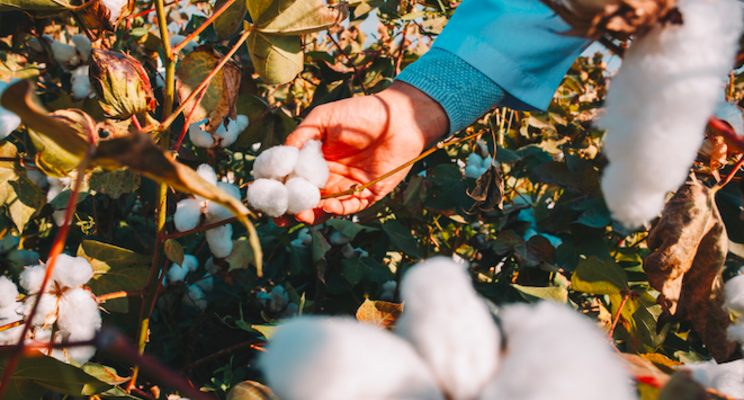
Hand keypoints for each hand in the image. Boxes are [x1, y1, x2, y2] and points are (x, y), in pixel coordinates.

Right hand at [281, 81, 448, 224]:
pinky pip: (349, 208)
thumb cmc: (361, 113)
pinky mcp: (368, 194)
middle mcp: (329, 175)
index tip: (266, 195)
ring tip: (301, 214)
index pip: (292, 178)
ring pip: (324, 208)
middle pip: (305, 198)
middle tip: (279, 216)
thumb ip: (300, 136)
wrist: (398, 119)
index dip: (278, 189)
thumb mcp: (323, 119)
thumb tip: (280, 158)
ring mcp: (348, 186)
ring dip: (311, 214)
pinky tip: (327, 205)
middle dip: (291, 209)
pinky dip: (337, 210)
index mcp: (316, 159)